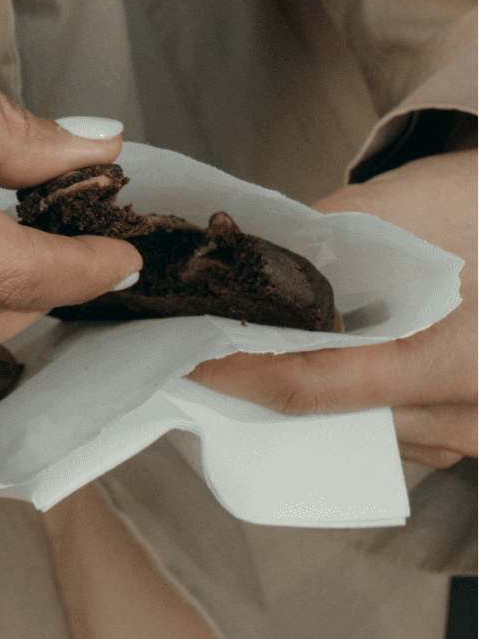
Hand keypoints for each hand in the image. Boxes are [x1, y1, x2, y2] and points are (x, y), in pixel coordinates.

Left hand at [191, 148, 476, 468]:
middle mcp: (469, 416)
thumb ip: (321, 246)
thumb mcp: (401, 208)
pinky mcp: (474, 431)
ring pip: (362, 432)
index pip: (315, 387)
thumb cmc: (475, 204)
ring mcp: (476, 434)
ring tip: (273, 347)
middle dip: (272, 384)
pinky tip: (340, 359)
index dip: (240, 372)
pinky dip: (358, 399)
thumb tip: (245, 270)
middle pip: (334, 421)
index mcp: (454, 365)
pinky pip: (395, 428)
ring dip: (316, 394)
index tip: (189, 355)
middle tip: (218, 350)